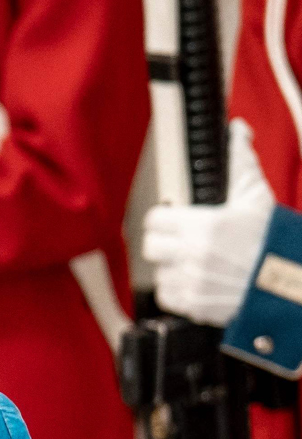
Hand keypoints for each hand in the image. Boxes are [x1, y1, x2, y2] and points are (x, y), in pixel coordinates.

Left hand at [143, 119, 274, 325]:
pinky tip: (195, 280)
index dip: (162, 216)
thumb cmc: (272, 239)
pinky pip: (167, 298)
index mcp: (203, 227)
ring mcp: (192, 284)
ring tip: (192, 261)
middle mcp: (192, 257)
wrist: (288, 283)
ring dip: (171, 267)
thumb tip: (236, 131)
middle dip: (161, 241)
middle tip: (177, 239)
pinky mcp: (194, 307)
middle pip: (150, 248)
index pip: (155, 219)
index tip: (170, 216)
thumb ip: (239, 161)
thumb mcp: (256, 195)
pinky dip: (177, 290)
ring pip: (159, 273)